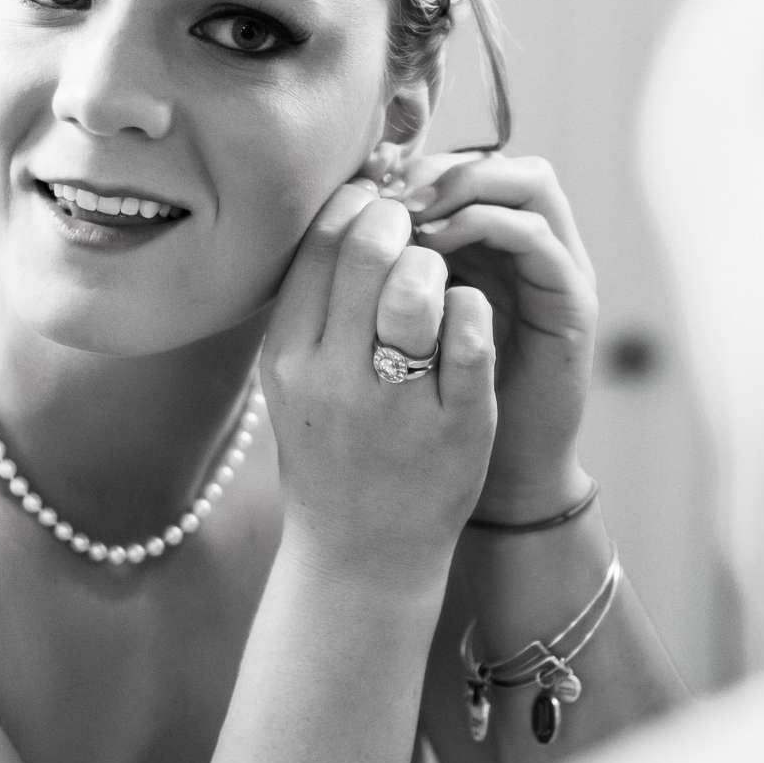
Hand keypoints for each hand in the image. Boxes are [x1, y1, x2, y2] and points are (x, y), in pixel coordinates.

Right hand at [262, 183, 496, 577]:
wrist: (360, 557)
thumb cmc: (332, 450)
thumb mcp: (297, 379)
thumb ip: (317, 302)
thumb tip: (352, 205)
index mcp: (288, 355)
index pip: (319, 243)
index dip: (359, 205)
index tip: (380, 208)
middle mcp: (332, 378)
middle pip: (367, 251)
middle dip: (400, 223)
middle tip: (416, 232)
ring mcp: (394, 404)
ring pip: (418, 287)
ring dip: (435, 266)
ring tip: (438, 283)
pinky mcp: (456, 425)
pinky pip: (471, 335)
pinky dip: (475, 310)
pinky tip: (467, 318)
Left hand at [403, 152, 596, 523]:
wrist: (496, 481)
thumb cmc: (436, 416)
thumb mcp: (404, 338)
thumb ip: (389, 280)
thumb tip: (341, 215)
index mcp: (489, 252)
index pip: (461, 170)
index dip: (413, 166)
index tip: (366, 181)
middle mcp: (532, 251)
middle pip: (496, 163)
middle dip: (438, 169)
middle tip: (390, 190)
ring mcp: (560, 272)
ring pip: (530, 184)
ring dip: (466, 187)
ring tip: (414, 212)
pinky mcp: (575, 303)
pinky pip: (539, 240)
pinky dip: (490, 225)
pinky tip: (439, 245)